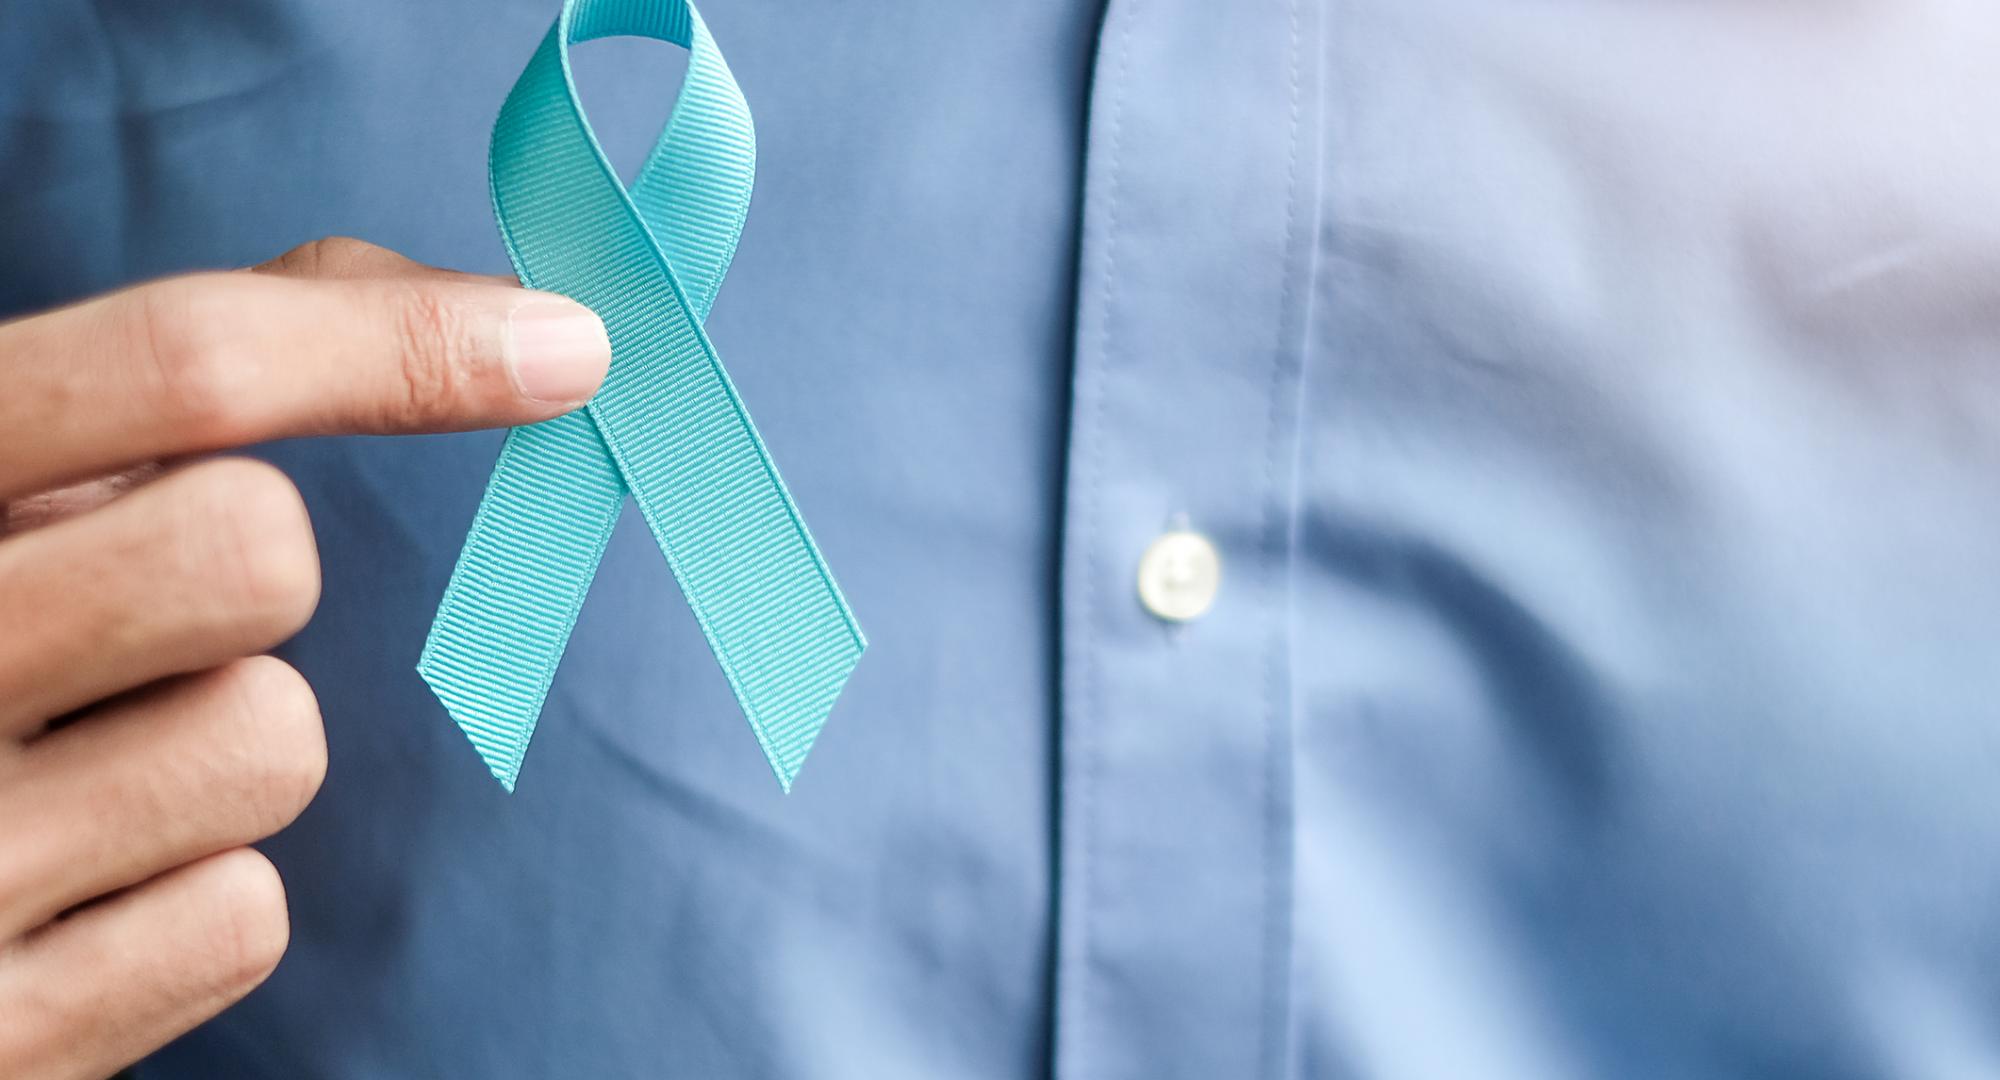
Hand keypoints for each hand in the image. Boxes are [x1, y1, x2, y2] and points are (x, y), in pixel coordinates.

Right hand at [0, 238, 609, 1079]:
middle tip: (133, 609)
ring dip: (214, 737)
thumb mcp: (1, 479)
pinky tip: (73, 883)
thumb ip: (183, 375)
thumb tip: (471, 309)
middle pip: (250, 548)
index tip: (561, 349)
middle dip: (243, 561)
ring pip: (272, 738)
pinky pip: (240, 914)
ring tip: (75, 757)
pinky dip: (190, 891)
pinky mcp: (6, 1041)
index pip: (176, 368)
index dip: (399, 343)